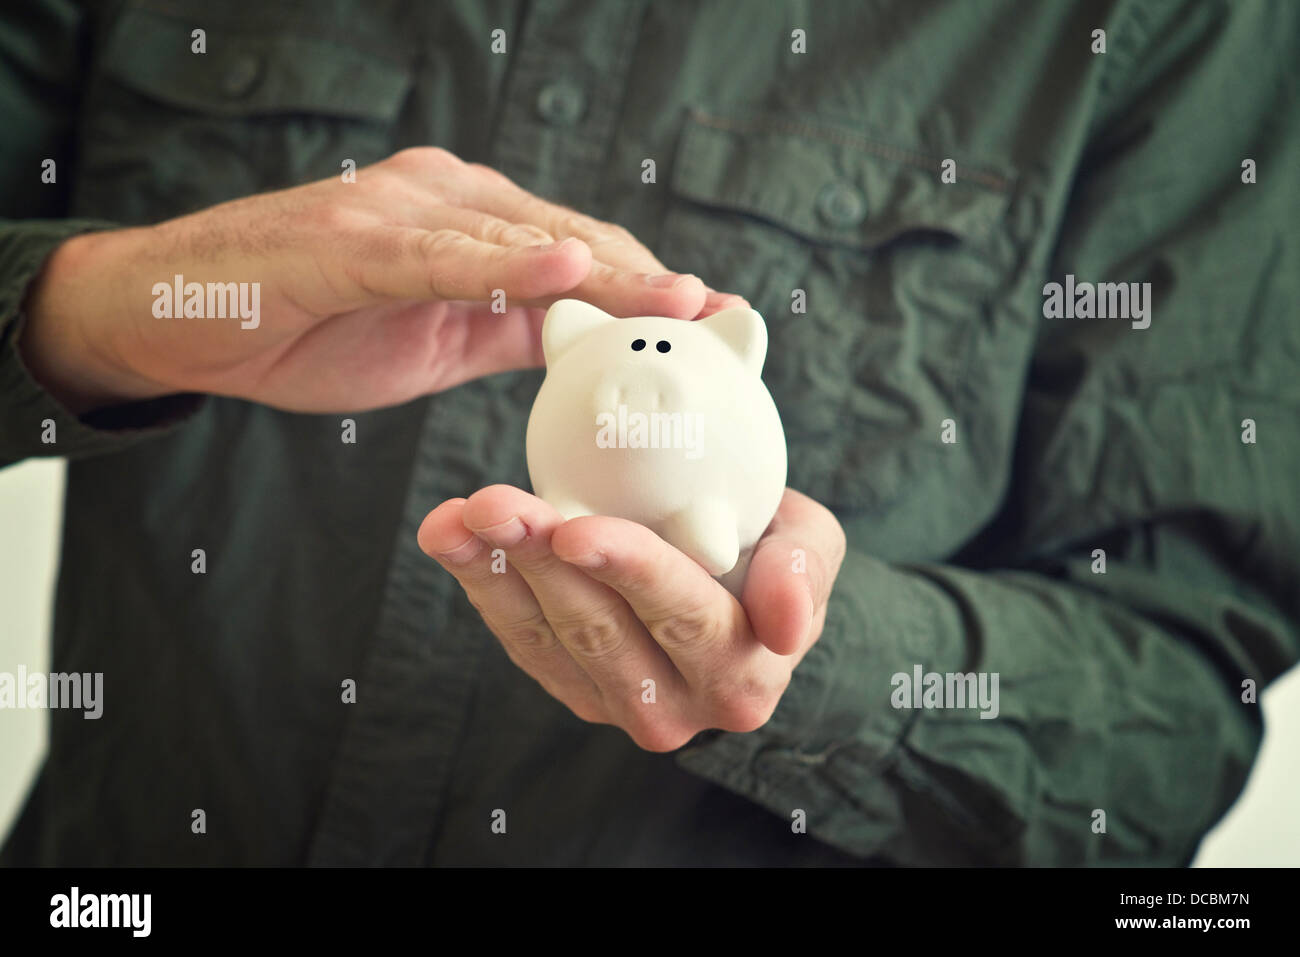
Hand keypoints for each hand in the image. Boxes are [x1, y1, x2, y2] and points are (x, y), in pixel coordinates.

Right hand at [20, 147, 747, 413]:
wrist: (182, 318)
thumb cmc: (305, 326)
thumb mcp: (433, 340)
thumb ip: (506, 328)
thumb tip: (583, 340)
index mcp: (466, 226)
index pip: (575, 251)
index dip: (647, 285)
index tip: (715, 321)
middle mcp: (443, 200)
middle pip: (567, 236)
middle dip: (649, 278)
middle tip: (723, 314)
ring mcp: (397, 212)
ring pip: (518, 238)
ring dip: (606, 269)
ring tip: (677, 298)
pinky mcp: (348, 240)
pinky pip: (438, 253)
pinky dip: (503, 262)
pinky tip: (566, 266)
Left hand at [417, 484, 846, 750]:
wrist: (739, 592)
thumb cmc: (773, 556)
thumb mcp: (813, 548)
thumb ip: (804, 574)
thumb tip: (783, 623)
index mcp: (742, 675)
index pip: (680, 611)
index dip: (626, 569)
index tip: (574, 529)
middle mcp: (678, 706)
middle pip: (598, 627)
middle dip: (539, 560)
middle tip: (494, 504)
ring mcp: (616, 703)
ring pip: (547, 636)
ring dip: (495, 571)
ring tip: (460, 515)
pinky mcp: (571, 688)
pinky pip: (518, 638)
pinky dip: (479, 583)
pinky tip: (449, 535)